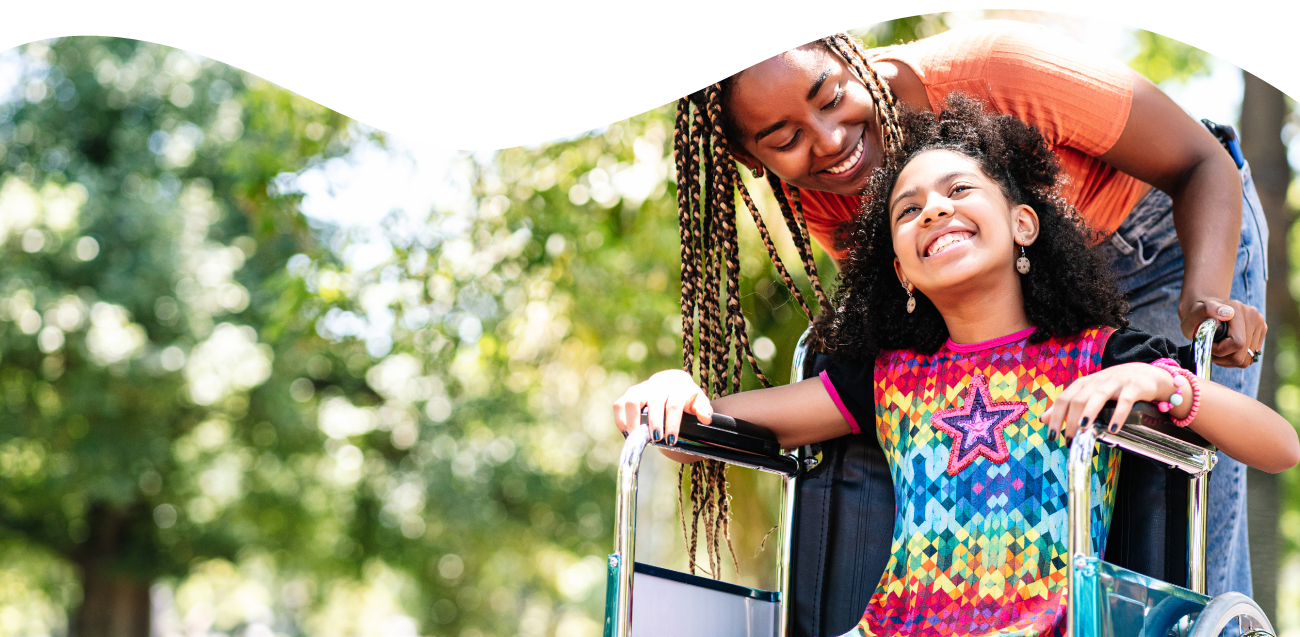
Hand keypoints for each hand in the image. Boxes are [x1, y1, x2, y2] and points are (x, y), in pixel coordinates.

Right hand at [613, 370, 711, 445]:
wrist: (673, 383)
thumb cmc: (687, 398)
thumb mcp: (698, 402)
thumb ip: (703, 409)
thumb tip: (706, 418)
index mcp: (679, 386)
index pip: (674, 404)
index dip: (672, 423)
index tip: (671, 440)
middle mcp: (659, 383)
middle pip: (654, 401)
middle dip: (654, 422)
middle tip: (656, 440)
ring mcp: (643, 387)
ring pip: (632, 400)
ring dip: (633, 420)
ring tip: (637, 438)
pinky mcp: (630, 393)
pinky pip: (620, 404)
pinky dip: (620, 419)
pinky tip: (627, 433)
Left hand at [1041, 363, 1177, 439]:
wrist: (1147, 374)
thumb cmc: (1114, 387)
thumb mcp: (1089, 393)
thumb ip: (1067, 405)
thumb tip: (1043, 419)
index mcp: (1084, 384)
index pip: (1064, 399)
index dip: (1056, 416)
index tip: (1052, 435)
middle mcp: (1097, 381)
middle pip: (1078, 399)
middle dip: (1070, 420)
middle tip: (1069, 440)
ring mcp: (1116, 382)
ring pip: (1098, 396)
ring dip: (1089, 413)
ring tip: (1083, 429)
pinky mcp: (1134, 387)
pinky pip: (1125, 401)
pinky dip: (1118, 415)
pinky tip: (1113, 429)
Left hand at [1180, 297, 1266, 367]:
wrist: (1203, 310)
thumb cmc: (1196, 314)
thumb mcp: (1195, 312)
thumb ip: (1208, 310)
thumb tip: (1227, 313)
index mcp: (1238, 309)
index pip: (1237, 343)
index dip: (1220, 350)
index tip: (1208, 345)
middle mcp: (1254, 316)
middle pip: (1244, 355)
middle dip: (1224, 357)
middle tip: (1211, 348)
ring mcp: (1260, 325)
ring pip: (1248, 359)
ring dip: (1229, 359)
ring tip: (1217, 348)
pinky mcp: (1261, 333)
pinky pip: (1251, 357)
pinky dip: (1235, 358)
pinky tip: (1225, 349)